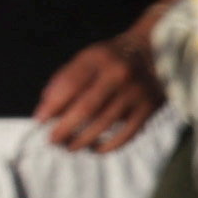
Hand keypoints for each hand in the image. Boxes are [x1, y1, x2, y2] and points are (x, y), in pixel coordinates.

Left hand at [32, 39, 160, 152]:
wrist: (157, 49)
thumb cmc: (113, 58)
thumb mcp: (89, 57)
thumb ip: (66, 79)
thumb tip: (45, 110)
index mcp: (100, 58)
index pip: (70, 85)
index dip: (51, 106)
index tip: (40, 121)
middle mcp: (120, 74)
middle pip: (86, 109)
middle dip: (64, 129)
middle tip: (52, 140)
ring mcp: (136, 91)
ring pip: (103, 125)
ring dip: (81, 141)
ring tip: (69, 146)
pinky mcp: (150, 106)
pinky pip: (126, 134)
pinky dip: (108, 146)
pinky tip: (95, 148)